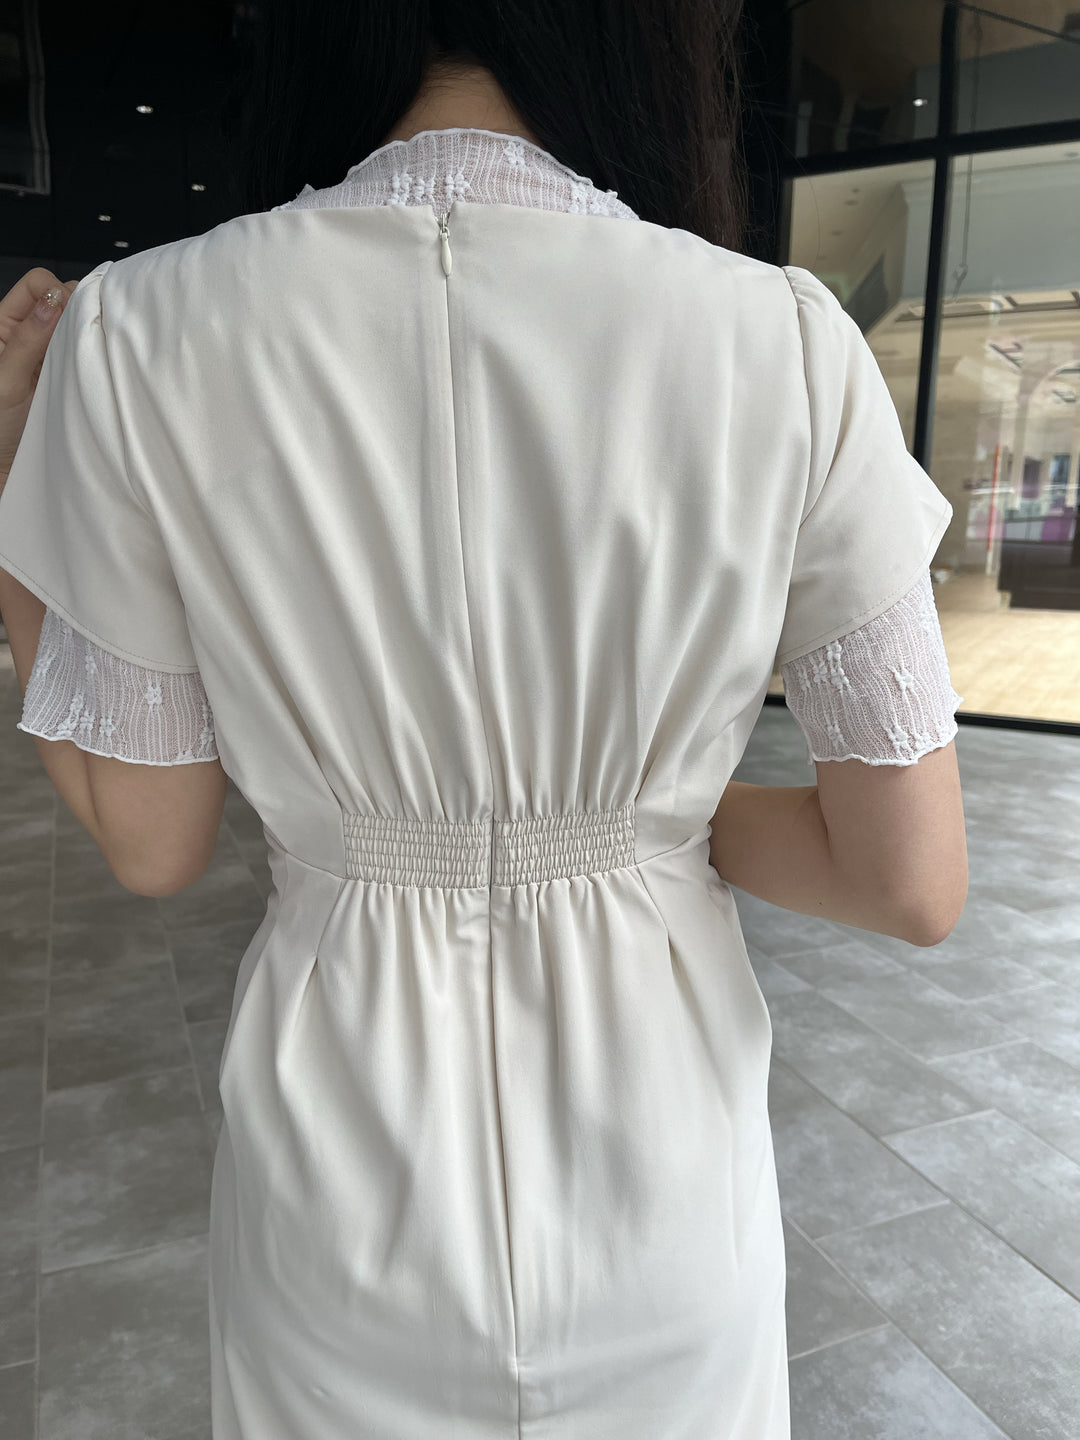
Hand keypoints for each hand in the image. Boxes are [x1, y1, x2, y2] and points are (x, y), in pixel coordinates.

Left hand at [0, 268, 78, 487]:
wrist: (6, 469)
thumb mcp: (7, 381)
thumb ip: (29, 339)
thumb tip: (55, 300)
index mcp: (4, 325)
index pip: (37, 285)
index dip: (57, 293)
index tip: (73, 317)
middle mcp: (30, 335)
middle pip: (63, 301)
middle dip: (79, 312)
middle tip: (87, 340)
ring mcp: (50, 357)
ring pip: (77, 329)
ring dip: (87, 339)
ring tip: (90, 360)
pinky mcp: (68, 378)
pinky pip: (87, 357)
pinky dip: (94, 360)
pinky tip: (95, 372)